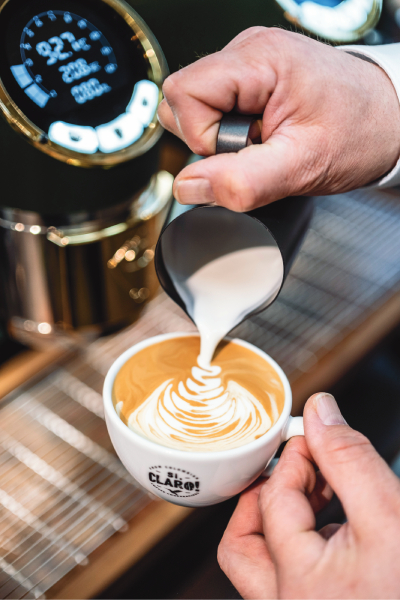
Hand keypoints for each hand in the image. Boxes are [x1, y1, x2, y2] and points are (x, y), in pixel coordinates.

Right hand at [158, 28, 399, 210]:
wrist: (387, 119)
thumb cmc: (357, 133)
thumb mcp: (303, 165)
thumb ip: (244, 180)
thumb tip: (187, 186)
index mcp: (259, 59)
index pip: (183, 93)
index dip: (202, 136)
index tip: (243, 151)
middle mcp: (247, 51)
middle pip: (182, 99)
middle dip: (209, 138)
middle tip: (257, 146)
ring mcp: (246, 63)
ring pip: (192, 106)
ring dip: (218, 138)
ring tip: (261, 141)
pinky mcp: (249, 79)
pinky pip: (212, 109)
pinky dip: (229, 132)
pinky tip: (260, 135)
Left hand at [218, 393, 399, 597]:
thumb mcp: (391, 518)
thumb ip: (350, 461)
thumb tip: (321, 412)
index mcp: (300, 583)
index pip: (273, 499)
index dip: (294, 459)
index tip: (313, 437)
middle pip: (243, 545)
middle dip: (265, 496)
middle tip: (295, 469)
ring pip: (261, 567)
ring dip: (280, 521)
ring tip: (315, 494)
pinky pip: (291, 580)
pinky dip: (307, 545)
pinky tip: (340, 529)